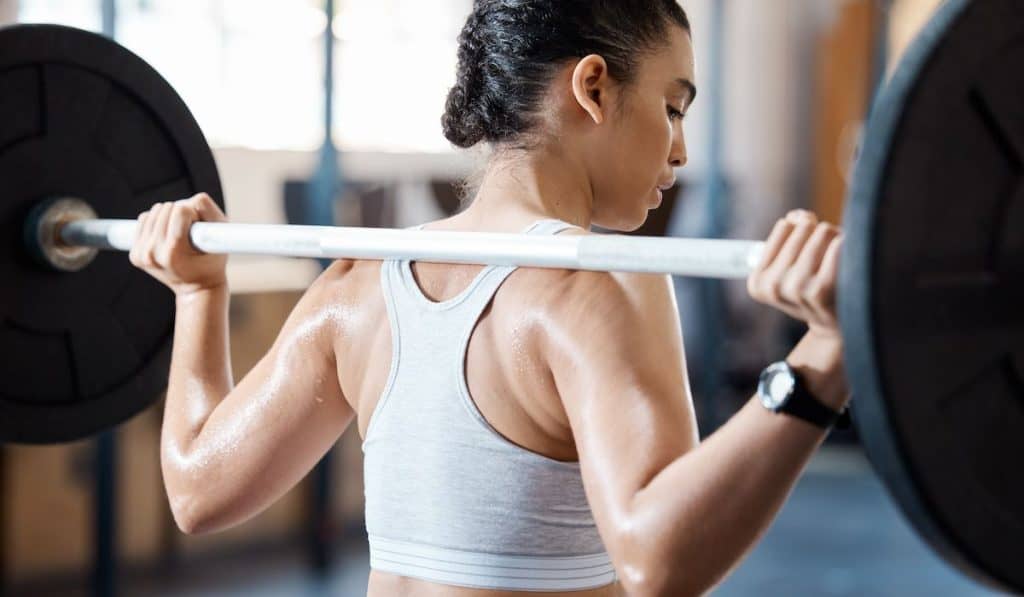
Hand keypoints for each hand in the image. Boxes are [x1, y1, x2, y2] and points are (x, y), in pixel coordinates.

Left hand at [129, 193, 228, 296]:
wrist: (197, 289)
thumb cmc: (212, 263)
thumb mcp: (222, 237)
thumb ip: (210, 212)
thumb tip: (190, 201)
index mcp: (173, 252)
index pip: (180, 211)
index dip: (194, 214)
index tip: (199, 227)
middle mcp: (152, 254)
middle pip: (165, 209)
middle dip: (181, 213)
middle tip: (190, 230)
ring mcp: (141, 255)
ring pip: (153, 212)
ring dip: (169, 216)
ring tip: (180, 232)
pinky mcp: (135, 255)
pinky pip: (143, 220)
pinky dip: (156, 221)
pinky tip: (167, 233)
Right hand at [747, 210, 842, 342]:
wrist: (839, 325)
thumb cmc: (816, 285)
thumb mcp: (792, 262)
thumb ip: (793, 229)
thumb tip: (799, 216)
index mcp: (758, 282)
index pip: (785, 226)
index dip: (802, 230)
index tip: (809, 254)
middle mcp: (772, 286)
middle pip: (804, 226)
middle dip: (821, 233)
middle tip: (829, 257)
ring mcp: (795, 289)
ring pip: (822, 231)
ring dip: (838, 238)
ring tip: (841, 258)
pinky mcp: (821, 290)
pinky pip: (837, 245)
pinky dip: (848, 244)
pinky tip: (850, 260)